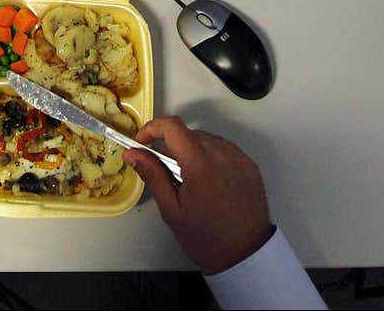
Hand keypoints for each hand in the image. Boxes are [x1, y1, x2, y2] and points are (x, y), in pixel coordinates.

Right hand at [125, 116, 271, 274]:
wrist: (245, 255)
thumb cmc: (208, 239)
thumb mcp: (172, 210)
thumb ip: (153, 175)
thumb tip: (133, 154)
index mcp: (201, 166)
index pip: (173, 127)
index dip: (153, 129)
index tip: (143, 141)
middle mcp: (224, 156)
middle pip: (189, 134)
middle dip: (172, 147)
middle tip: (168, 173)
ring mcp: (240, 159)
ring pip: (207, 140)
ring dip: (192, 151)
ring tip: (190, 181)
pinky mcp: (250, 165)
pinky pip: (224, 149)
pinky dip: (211, 157)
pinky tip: (209, 181)